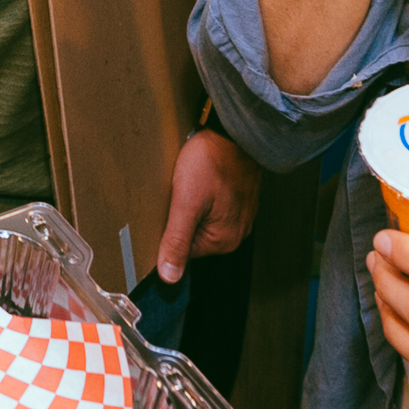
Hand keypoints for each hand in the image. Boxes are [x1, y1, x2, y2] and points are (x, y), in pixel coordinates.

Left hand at [156, 128, 259, 280]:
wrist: (236, 131)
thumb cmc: (212, 162)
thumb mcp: (186, 203)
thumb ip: (177, 241)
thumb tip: (168, 276)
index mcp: (223, 241)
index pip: (183, 250)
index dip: (169, 229)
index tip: (168, 208)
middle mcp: (235, 233)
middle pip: (193, 235)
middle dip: (181, 216)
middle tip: (180, 192)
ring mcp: (239, 215)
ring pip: (202, 219)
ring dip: (191, 204)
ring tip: (191, 183)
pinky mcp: (238, 199)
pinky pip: (213, 205)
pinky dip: (203, 195)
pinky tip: (200, 179)